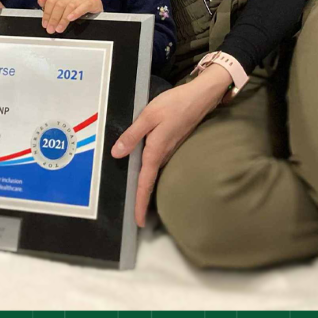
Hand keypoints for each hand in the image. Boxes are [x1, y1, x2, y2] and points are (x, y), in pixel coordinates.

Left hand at [36, 0, 103, 32]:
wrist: (95, 9)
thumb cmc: (78, 8)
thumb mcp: (62, 7)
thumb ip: (50, 3)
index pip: (52, 0)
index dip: (47, 13)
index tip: (45, 24)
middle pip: (60, 3)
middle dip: (54, 18)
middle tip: (51, 28)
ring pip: (70, 6)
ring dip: (63, 19)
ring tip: (60, 28)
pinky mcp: (93, 1)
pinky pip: (84, 6)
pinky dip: (76, 12)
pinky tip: (71, 18)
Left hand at [110, 64, 232, 226]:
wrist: (201, 96)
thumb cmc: (175, 103)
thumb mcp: (148, 116)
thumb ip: (132, 135)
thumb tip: (117, 154)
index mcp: (155, 150)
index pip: (145, 183)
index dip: (140, 203)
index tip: (138, 221)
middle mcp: (163, 154)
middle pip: (150, 181)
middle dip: (143, 200)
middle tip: (137, 217)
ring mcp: (170, 149)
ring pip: (154, 171)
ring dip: (146, 186)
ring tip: (137, 199)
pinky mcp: (173, 142)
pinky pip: (158, 161)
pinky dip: (151, 171)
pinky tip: (145, 169)